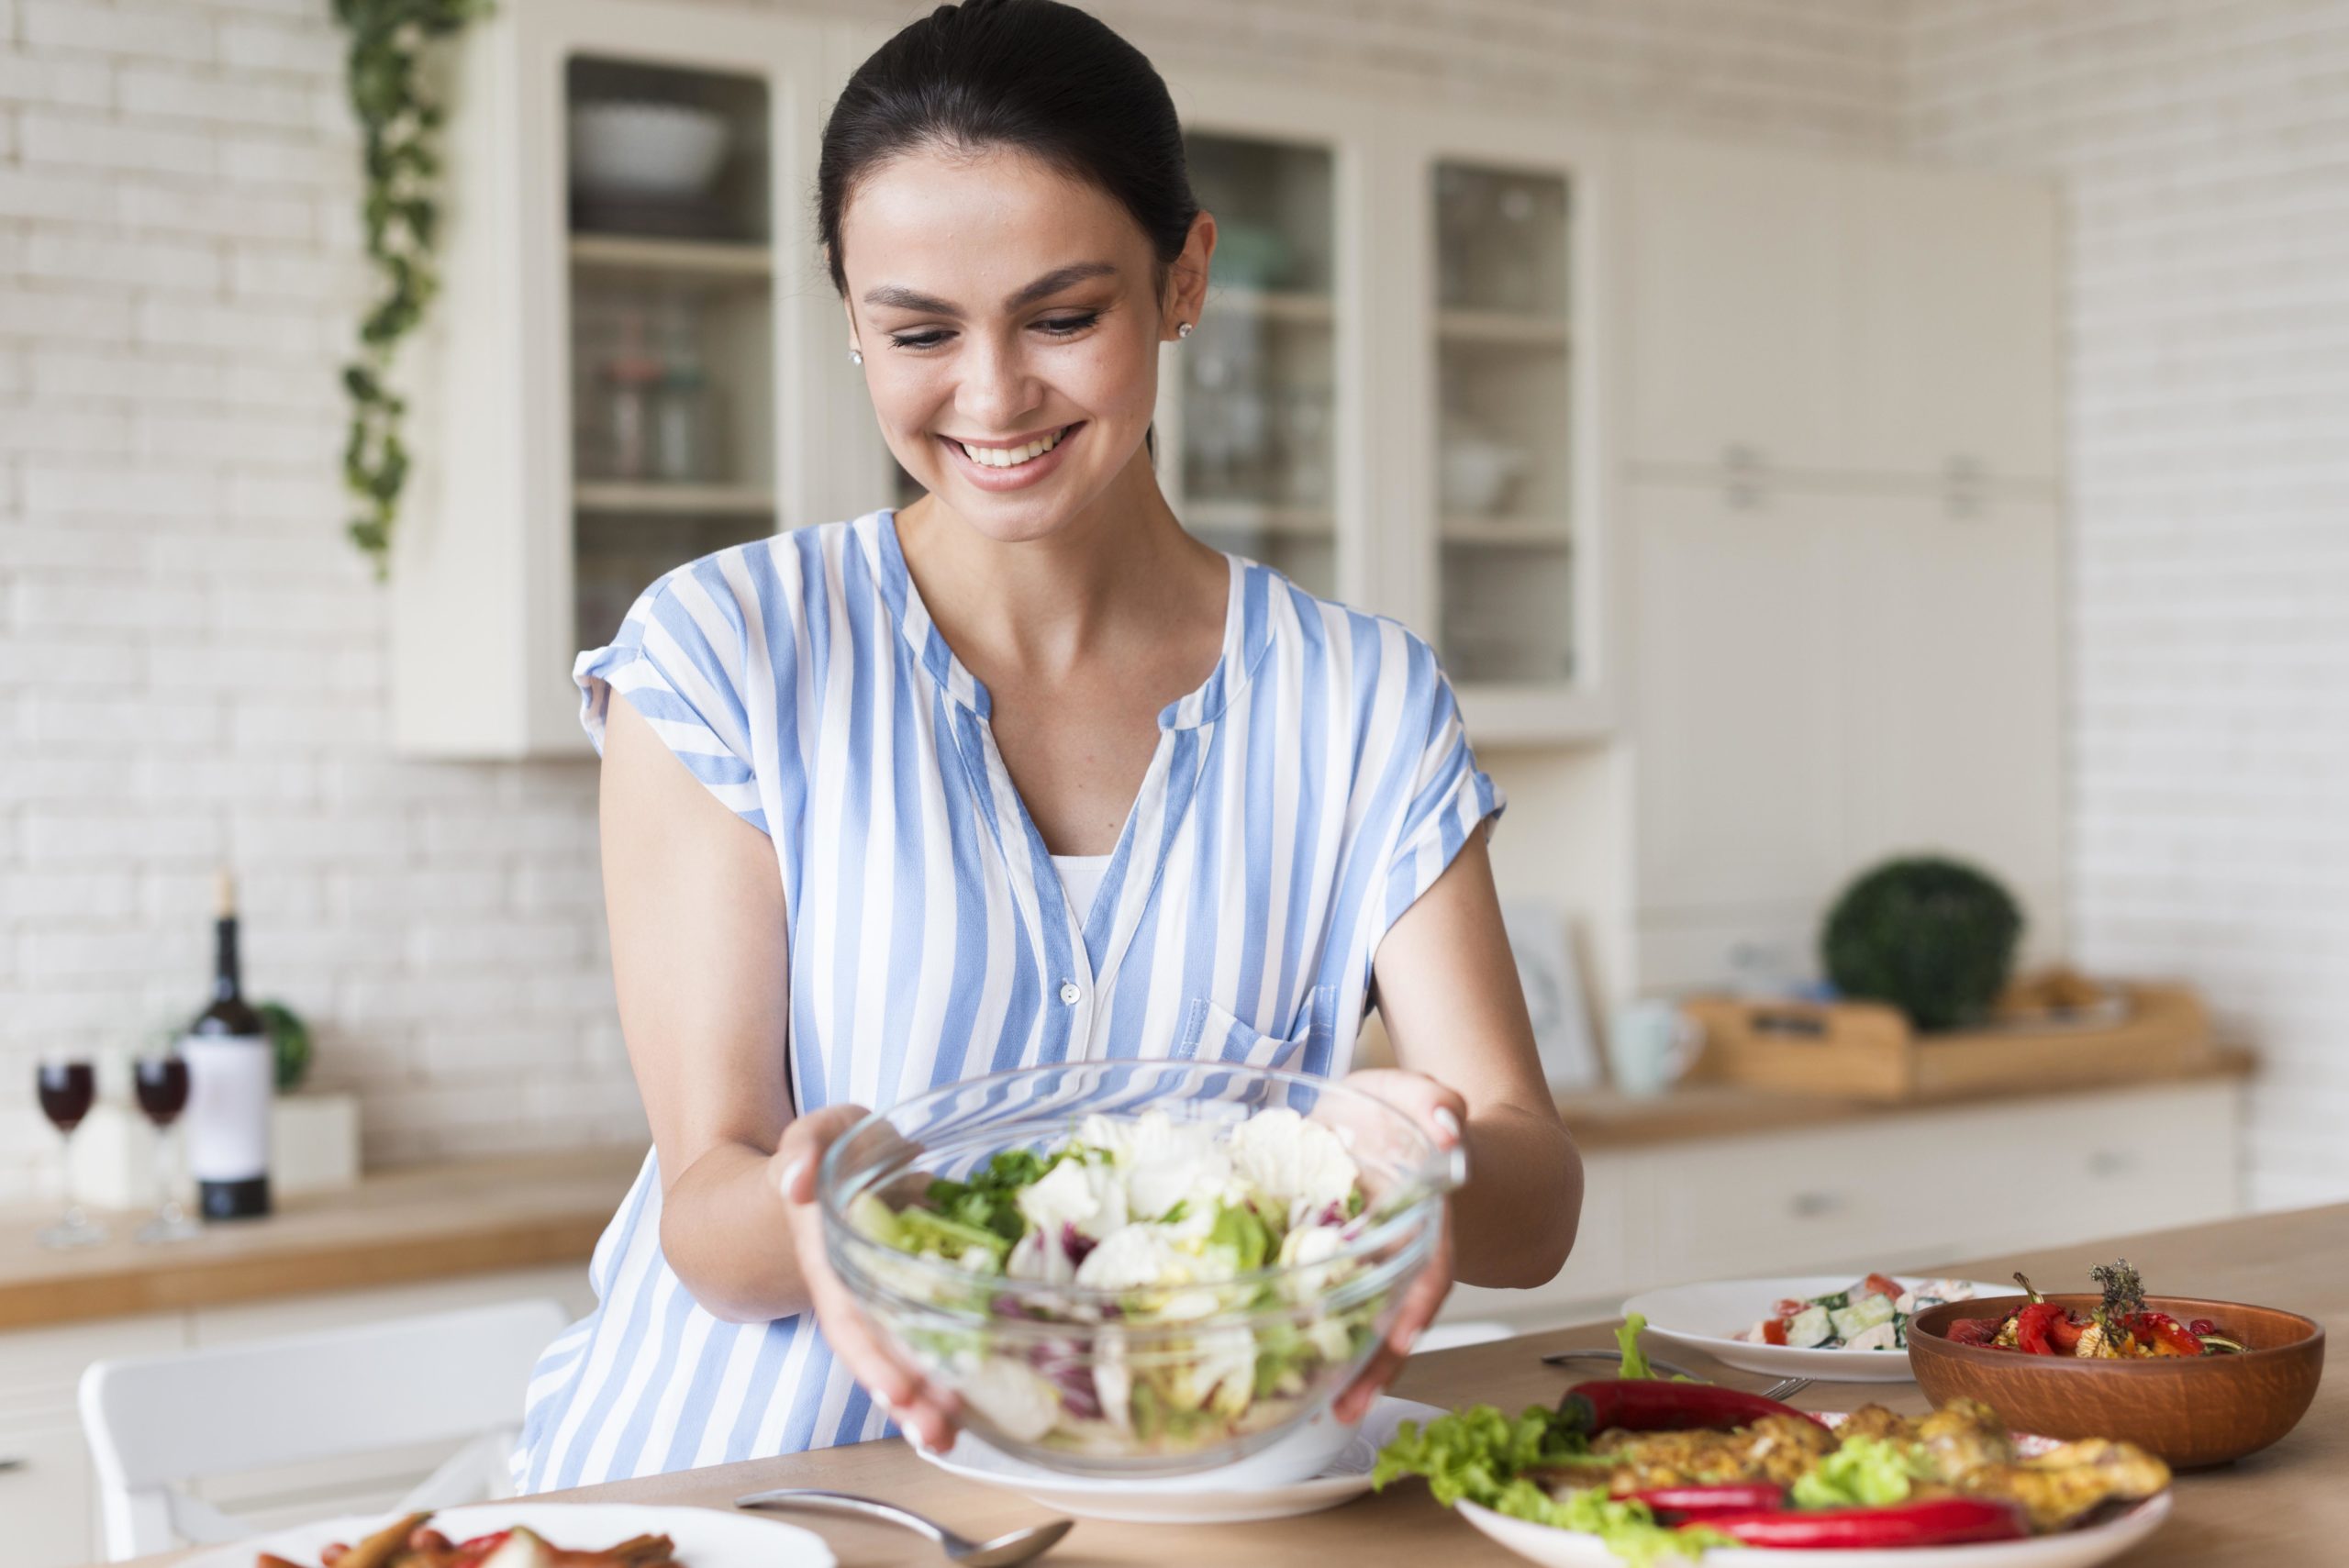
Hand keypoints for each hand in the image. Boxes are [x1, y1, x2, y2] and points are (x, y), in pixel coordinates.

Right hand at [772, 1105, 962, 1451]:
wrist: (826, 1168)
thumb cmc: (826, 1151)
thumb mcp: (814, 1135)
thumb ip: (803, 1149)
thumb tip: (798, 1181)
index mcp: (830, 1256)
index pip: (847, 1314)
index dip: (871, 1354)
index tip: (895, 1390)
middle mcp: (853, 1290)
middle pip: (875, 1355)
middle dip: (905, 1395)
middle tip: (939, 1431)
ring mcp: (881, 1302)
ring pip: (899, 1360)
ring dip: (923, 1402)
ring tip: (952, 1438)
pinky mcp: (913, 1300)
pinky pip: (926, 1342)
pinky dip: (946, 1376)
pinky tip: (976, 1409)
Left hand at [1329, 1067, 1466, 1423]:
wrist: (1424, 1135)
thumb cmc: (1414, 1117)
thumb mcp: (1414, 1093)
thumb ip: (1429, 1098)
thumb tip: (1444, 1121)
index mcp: (1433, 1213)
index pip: (1432, 1261)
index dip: (1418, 1297)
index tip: (1405, 1333)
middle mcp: (1414, 1248)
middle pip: (1405, 1309)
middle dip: (1386, 1357)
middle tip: (1355, 1399)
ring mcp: (1385, 1262)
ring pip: (1380, 1319)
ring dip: (1365, 1364)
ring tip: (1339, 1408)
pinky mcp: (1348, 1264)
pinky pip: (1348, 1304)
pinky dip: (1340, 1340)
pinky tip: (1321, 1381)